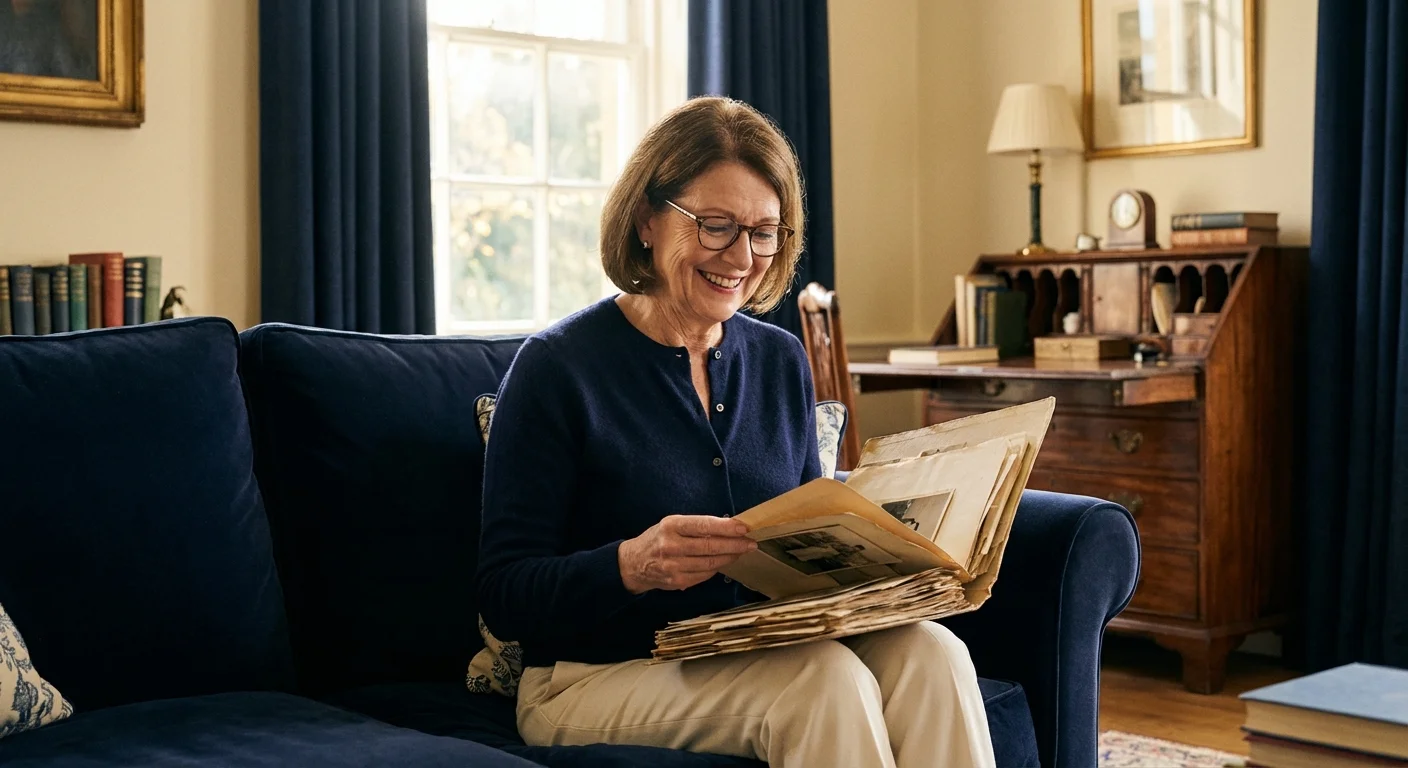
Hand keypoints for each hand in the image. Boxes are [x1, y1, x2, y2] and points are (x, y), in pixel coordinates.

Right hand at [617, 515, 757, 594]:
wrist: (633, 564)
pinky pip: (704, 575)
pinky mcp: (677, 581)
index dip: (726, 527)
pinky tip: (723, 562)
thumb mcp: (671, 524)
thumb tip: (727, 527)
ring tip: (741, 552)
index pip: (704, 525)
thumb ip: (695, 526)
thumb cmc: (657, 539)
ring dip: (729, 557)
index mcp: (671, 526)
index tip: (744, 528)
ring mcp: (674, 566)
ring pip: (710, 563)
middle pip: (710, 546)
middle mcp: (671, 546)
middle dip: (734, 545)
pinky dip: (716, 568)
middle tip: (751, 543)